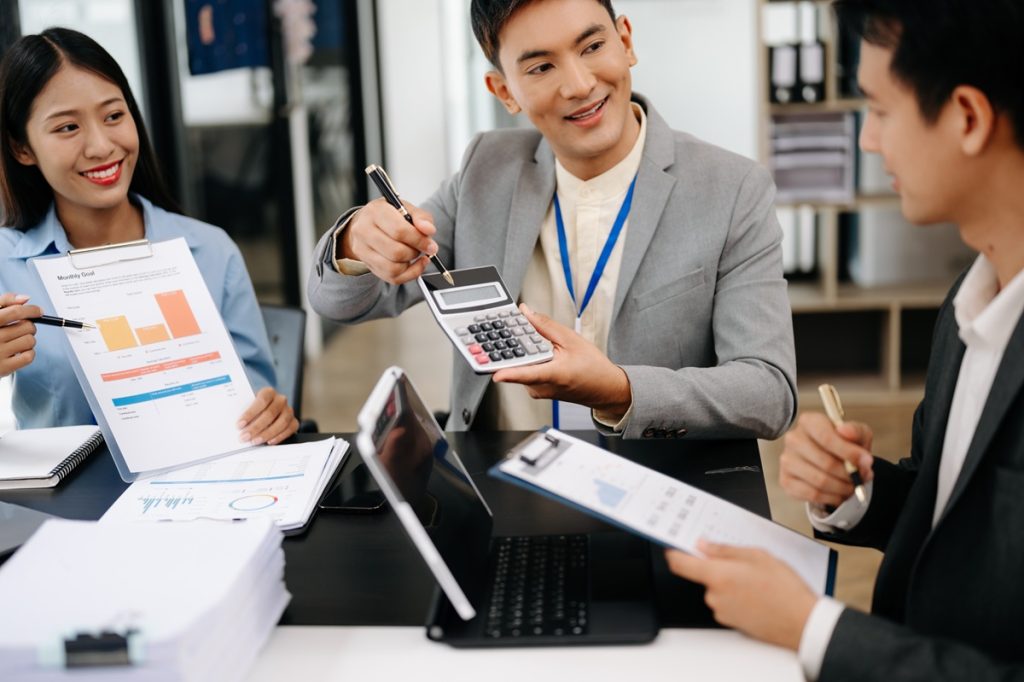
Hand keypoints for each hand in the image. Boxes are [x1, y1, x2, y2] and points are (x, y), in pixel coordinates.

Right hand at [0, 293, 42, 376]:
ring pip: (30, 341)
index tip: (39, 311)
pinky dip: (28, 353)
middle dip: (29, 326)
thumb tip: (26, 298)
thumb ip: (5, 302)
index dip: (31, 310)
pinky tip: (19, 352)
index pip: (15, 312)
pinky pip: (29, 356)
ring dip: (29, 340)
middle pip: (27, 326)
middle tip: (21, 329)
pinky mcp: (4, 367)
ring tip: (17, 341)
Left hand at [238, 387, 298, 444]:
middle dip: (256, 427)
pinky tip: (269, 441)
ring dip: (267, 434)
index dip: (250, 413)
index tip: (240, 425)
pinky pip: (290, 429)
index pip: (261, 401)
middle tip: (245, 437)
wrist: (265, 409)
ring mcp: (289, 411)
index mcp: (268, 392)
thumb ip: (242, 410)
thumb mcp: (247, 404)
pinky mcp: (293, 421)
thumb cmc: (254, 408)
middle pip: (270, 413)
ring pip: (282, 422)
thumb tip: (236, 423)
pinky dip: (280, 436)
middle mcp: (281, 400)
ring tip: (255, 441)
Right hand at [340, 198, 437, 284]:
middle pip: (396, 252)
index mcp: (375, 212)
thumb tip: (429, 230)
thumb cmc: (387, 216)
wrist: (366, 223)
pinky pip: (392, 278)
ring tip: (414, 254)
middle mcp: (364, 231)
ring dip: (410, 264)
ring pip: (392, 268)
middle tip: (423, 248)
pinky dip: (408, 274)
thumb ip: (421, 217)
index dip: (419, 241)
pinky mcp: (367, 264)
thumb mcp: (406, 208)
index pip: (399, 231)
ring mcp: (363, 250)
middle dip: (415, 252)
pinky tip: (413, 265)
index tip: (431, 245)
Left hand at [492, 304, 630, 415]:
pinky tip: (540, 350)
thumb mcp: (572, 339)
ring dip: (524, 351)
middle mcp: (542, 387)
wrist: (605, 388)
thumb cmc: (594, 368)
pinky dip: (530, 359)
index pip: (526, 375)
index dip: (509, 373)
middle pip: (519, 363)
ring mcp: (538, 390)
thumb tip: (525, 313)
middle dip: (515, 344)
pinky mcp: (536, 390)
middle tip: (516, 325)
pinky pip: (526, 371)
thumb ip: (545, 326)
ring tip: (536, 339)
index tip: (494, 372)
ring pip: (522, 366)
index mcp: (553, 375)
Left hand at [666, 540, 817, 649]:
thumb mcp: (756, 556)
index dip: (673, 554)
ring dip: (729, 583)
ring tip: (755, 581)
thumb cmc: (784, 589)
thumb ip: (725, 550)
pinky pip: (726, 603)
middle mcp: (714, 596)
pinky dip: (736, 597)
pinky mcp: (731, 623)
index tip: (672, 547)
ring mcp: (722, 611)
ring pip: (717, 589)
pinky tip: (756, 594)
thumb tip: (704, 546)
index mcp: (717, 575)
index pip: (680, 564)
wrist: (801, 622)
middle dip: (718, 568)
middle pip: (703, 576)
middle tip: (741, 563)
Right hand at [780, 412, 873, 507]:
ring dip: (842, 488)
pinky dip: (831, 498)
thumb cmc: (844, 445)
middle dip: (849, 475)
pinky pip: (812, 494)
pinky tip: (838, 493)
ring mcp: (787, 460)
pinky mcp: (786, 480)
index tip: (867, 461)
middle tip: (862, 478)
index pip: (826, 437)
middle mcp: (793, 439)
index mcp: (809, 422)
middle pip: (825, 463)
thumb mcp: (857, 434)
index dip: (849, 452)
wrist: (831, 461)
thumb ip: (856, 432)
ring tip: (852, 487)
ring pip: (820, 481)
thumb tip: (846, 432)